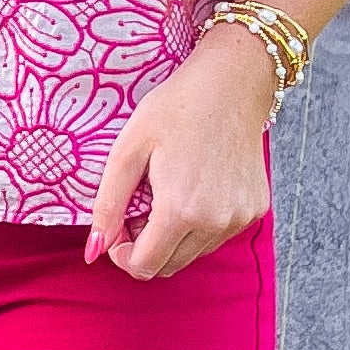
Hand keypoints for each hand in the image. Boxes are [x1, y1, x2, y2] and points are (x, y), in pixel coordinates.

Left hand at [85, 26, 277, 279]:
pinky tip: (195, 187)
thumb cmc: (175, 108)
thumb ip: (107, 204)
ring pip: (193, 254)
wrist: (232, 82)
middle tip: (140, 205)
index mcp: (181, 210)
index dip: (121, 253)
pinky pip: (217, 236)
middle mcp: (215, 222)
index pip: (144, 267)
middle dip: (145, 246)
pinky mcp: (255, 209)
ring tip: (167, 192)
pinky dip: (199, 225)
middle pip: (169, 266)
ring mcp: (239, 218)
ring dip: (173, 237)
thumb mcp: (128, 149)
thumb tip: (94, 250)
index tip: (118, 225)